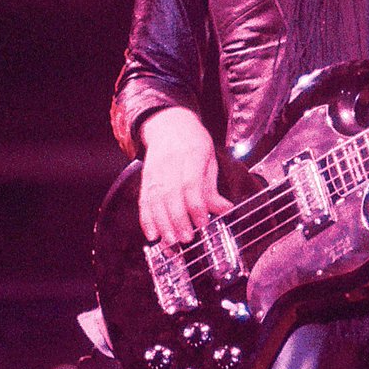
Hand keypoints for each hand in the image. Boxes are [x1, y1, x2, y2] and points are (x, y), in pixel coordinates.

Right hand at [138, 107, 230, 246]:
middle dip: (178, 220)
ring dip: (162, 225)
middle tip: (187, 239)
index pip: (191, 184)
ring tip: (171, 243)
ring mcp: (154, 172)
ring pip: (155, 201)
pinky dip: (146, 220)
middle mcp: (169, 163)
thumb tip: (224, 210)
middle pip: (171, 195)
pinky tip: (152, 235)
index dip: (196, 206)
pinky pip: (143, 202)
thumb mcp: (209, 159)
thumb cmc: (193, 143)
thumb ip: (212, 187)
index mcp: (191, 155)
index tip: (203, 223)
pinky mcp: (145, 180)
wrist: (169, 124)